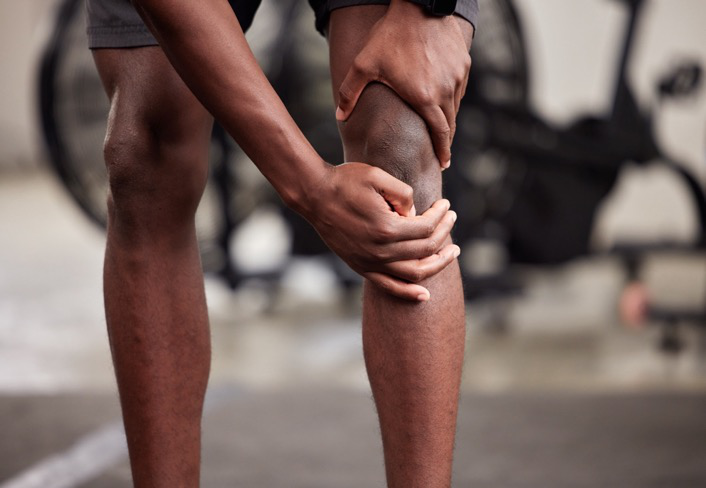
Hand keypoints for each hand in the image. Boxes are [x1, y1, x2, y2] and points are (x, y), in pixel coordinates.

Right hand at [302, 162, 459, 300]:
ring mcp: (370, 262)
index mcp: (386, 227)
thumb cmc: (345, 181)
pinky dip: (408, 293)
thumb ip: (403, 193)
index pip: (427, 228)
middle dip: (444, 234)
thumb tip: (416, 213)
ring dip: (437, 264)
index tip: (445, 205)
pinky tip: (425, 295)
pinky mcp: (361, 267)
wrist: (314, 195)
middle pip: (425, 249)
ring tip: (451, 252)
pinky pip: (389, 286)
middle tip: (452, 220)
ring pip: (414, 273)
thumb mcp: (377, 176)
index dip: (441, 216)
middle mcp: (380, 250)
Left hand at [335, 0, 471, 168]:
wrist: (419, 5)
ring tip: (441, 128)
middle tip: (442, 153)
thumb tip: (339, 116)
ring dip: (449, 119)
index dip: (442, 150)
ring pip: (456, 106)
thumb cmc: (390, 36)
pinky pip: (460, 88)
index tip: (443, 162)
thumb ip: (351, 93)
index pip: (440, 133)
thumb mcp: (364, 65)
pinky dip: (453, 98)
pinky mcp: (464, 63)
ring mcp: (457, 76)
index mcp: (424, 98)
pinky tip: (444, 100)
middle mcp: (446, 90)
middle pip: (450, 124)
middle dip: (446, 140)